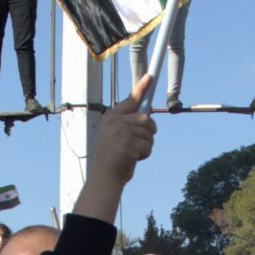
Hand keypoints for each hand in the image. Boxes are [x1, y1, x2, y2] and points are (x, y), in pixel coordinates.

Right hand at [74, 71, 158, 222]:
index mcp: (111, 117)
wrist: (104, 177)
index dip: (141, 87)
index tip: (150, 77)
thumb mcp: (115, 135)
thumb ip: (128, 124)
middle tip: (137, 143)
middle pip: (146, 118)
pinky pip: (148, 145)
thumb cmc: (113, 157)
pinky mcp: (129, 144)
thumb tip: (147, 115)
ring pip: (149, 133)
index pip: (130, 100)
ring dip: (146, 146)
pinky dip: (145, 154)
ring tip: (131, 153)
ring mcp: (122, 132)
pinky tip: (132, 159)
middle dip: (148, 132)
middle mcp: (115, 122)